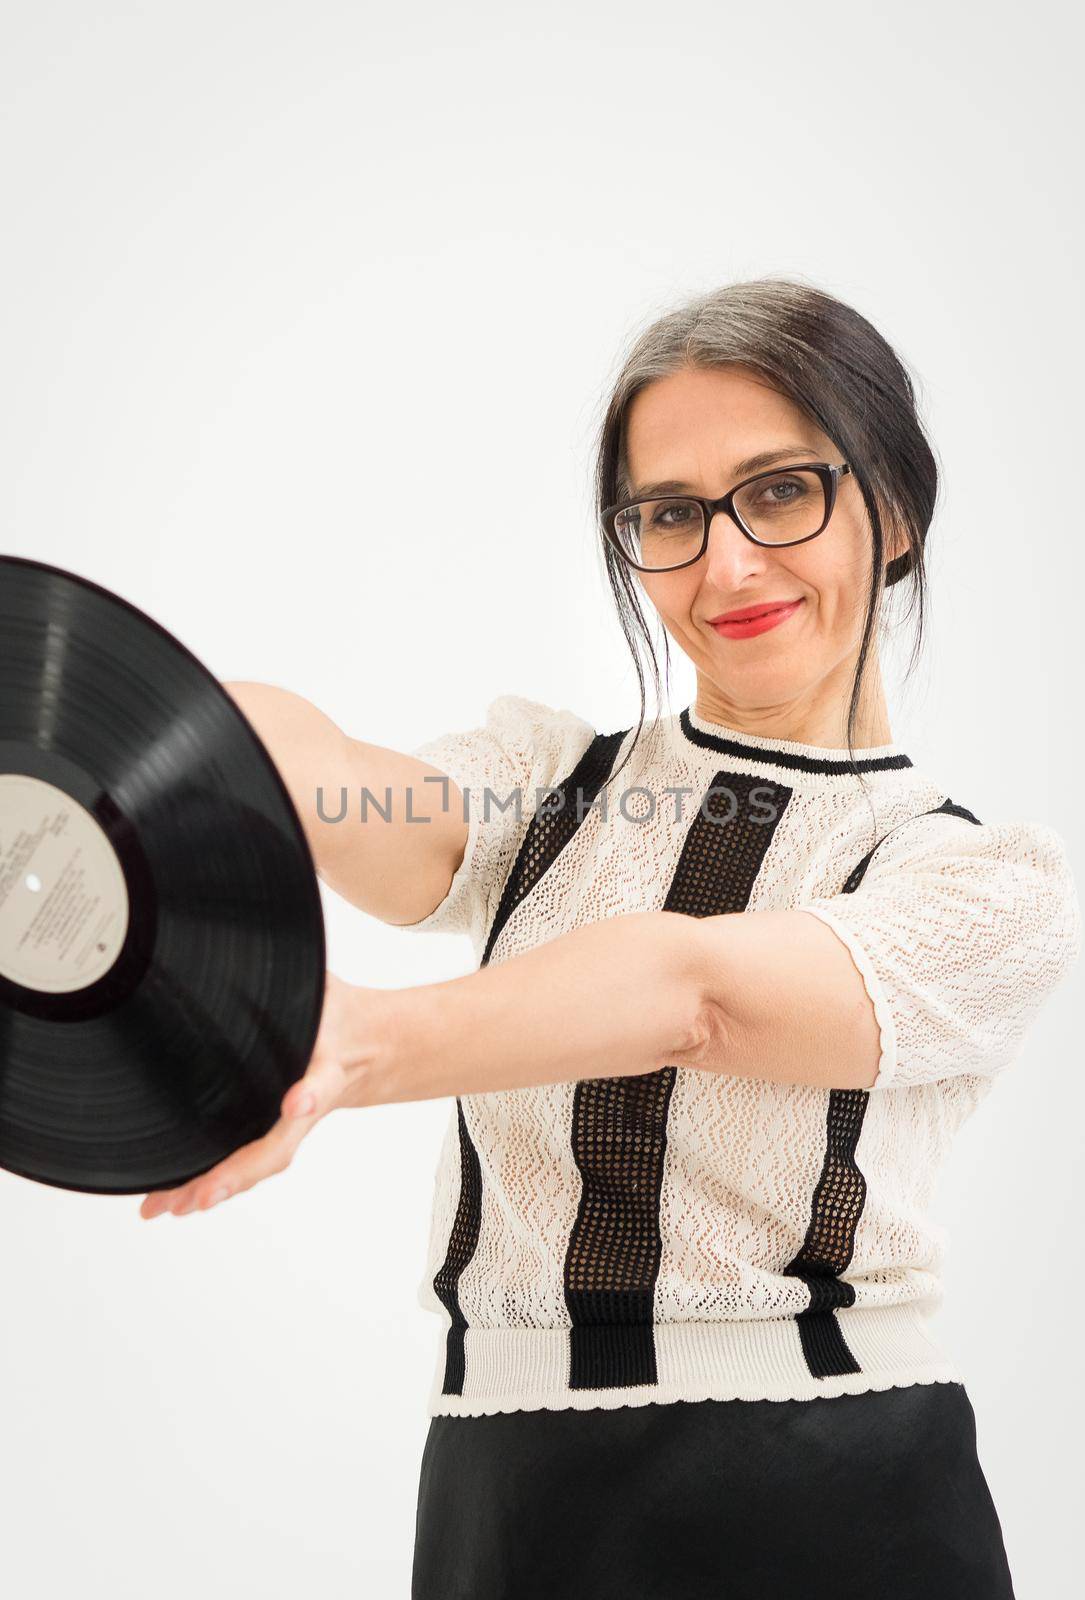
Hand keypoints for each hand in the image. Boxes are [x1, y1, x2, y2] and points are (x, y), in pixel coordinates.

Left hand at [139, 970, 379, 1219]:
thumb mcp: (321, 983)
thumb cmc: (336, 1011)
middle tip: (203, 1193)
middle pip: (279, 1145)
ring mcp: (292, 1126)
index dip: (311, 1093)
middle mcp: (309, 1102)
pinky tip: (171, 1200)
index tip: (299, 1102)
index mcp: (327, 1062)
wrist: (371, 1047)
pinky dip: (208, 1184)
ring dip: (215, 1187)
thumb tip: (257, 930)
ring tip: (171, 1206)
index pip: (322, 1080)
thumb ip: (294, 975)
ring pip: (257, 1164)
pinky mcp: (273, 1135)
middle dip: (241, 1170)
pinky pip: (244, 1165)